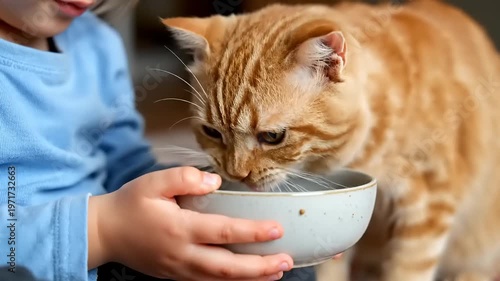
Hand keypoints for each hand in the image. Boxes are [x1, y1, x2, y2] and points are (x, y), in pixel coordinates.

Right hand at [88, 166, 292, 280]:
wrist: (105, 233)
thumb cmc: (130, 204)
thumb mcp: (153, 182)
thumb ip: (184, 178)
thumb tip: (214, 182)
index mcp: (179, 229)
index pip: (224, 232)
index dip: (253, 232)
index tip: (277, 229)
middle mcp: (183, 254)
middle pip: (228, 267)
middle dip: (261, 267)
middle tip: (287, 261)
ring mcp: (180, 270)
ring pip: (221, 280)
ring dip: (252, 278)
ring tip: (277, 272)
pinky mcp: (177, 275)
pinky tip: (248, 276)